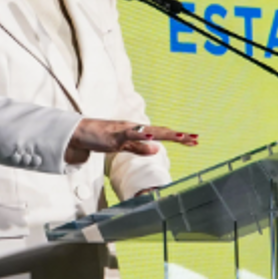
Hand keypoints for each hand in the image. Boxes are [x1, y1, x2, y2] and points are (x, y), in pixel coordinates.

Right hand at [64, 119, 198, 164]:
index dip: (178, 137)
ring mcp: (126, 129)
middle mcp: (135, 128)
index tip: (194, 141)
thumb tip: (156, 150)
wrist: (80, 131)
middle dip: (179, 136)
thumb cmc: (101, 138)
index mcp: (138, 132)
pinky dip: (142, 135)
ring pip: (149, 131)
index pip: (162, 135)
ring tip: (181, 136)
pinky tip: (152, 136)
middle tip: (196, 139)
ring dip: (165, 134)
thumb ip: (139, 148)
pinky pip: (130, 134)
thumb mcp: (123, 146)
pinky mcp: (115, 134)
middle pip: (161, 131)